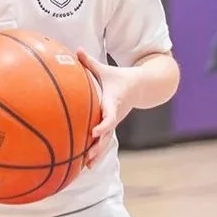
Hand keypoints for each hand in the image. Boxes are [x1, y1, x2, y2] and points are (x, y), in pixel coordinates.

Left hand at [76, 49, 139, 168]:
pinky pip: (104, 141)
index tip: (94, 132)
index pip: (109, 115)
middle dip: (98, 146)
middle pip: (107, 134)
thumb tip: (77, 50)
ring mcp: (114, 122)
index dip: (103, 124)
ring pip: (106, 142)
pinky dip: (97, 152)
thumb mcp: (106, 69)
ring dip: (97, 154)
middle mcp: (115, 115)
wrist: (140, 87)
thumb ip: (90, 62)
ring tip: (86, 167)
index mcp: (113, 102)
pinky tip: (86, 165)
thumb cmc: (119, 77)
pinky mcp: (112, 126)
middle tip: (87, 156)